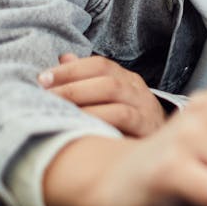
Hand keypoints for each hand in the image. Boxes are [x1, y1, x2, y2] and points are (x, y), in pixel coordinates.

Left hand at [39, 53, 166, 136]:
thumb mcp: (110, 101)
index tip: (41, 79)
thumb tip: (63, 57)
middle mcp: (136, 88)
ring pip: (113, 91)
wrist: (165, 147)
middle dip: (71, 86)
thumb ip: (87, 79)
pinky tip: (78, 124)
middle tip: (44, 96)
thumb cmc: (127, 123)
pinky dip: (99, 116)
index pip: (99, 64)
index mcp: (126, 79)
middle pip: (105, 78)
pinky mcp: (147, 125)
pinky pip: (123, 116)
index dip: (69, 69)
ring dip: (81, 99)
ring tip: (57, 109)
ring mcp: (144, 105)